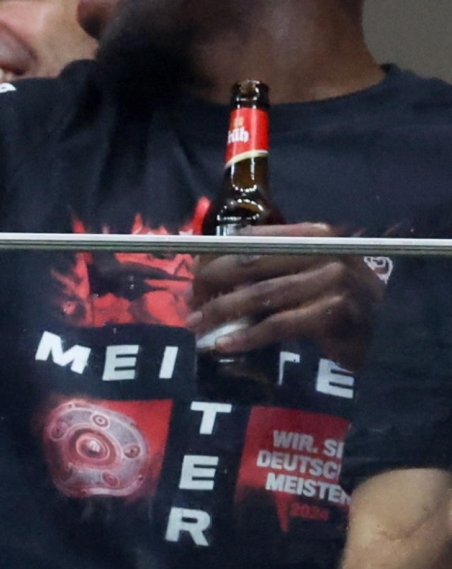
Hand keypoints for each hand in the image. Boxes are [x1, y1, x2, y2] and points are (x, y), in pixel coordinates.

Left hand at [187, 222, 384, 369]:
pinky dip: (246, 335)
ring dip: (222, 311)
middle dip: (212, 283)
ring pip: (259, 295)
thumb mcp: (308, 273)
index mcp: (312, 233)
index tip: (193, 273)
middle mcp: (323, 251)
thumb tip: (208, 273)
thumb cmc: (340, 300)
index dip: (216, 255)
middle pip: (250, 264)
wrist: (390, 333)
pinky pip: (277, 325)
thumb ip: (271, 266)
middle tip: (189, 302)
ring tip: (197, 325)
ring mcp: (331, 282)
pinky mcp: (333, 314)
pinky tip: (224, 345)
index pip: (251, 238)